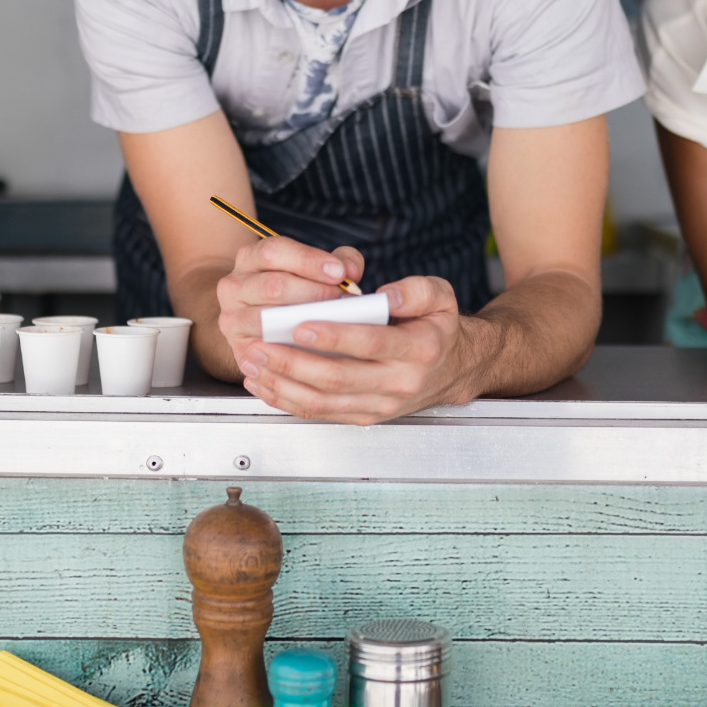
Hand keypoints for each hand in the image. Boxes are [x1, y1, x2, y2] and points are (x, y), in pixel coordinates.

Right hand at [215, 235, 365, 377]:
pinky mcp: (238, 349)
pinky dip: (290, 351)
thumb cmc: (296, 292)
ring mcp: (232, 319)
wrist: (257, 323)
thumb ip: (339, 262)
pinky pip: (264, 352)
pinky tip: (316, 351)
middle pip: (273, 286)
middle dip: (314, 294)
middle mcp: (234, 285)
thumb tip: (351, 271)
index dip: (308, 261)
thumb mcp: (315, 269)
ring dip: (303, 323)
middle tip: (344, 302)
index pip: (273, 251)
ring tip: (334, 325)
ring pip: (265, 319)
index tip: (339, 273)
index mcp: (250, 257)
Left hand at [234, 274, 495, 424]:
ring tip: (254, 363)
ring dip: (283, 384)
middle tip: (261, 346)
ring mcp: (380, 405)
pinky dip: (288, 401)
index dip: (335, 337)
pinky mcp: (365, 416)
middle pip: (339, 378)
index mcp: (419, 349)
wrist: (453, 370)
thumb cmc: (438, 327)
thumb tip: (386, 295)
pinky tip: (264, 384)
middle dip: (294, 362)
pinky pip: (321, 413)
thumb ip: (416, 290)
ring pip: (325, 401)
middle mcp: (400, 383)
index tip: (301, 325)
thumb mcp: (442, 297)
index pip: (372, 343)